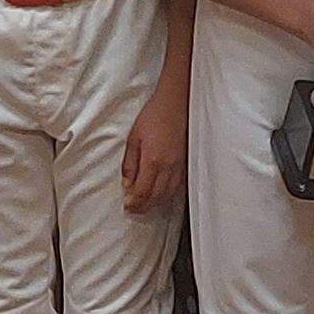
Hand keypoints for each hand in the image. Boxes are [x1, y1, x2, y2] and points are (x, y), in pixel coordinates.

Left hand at [123, 85, 188, 213]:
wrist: (176, 104)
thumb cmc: (154, 116)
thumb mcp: (133, 139)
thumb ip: (130, 164)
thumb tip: (127, 184)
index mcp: (153, 161)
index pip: (143, 192)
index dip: (134, 203)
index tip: (127, 206)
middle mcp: (168, 167)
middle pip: (156, 197)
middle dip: (144, 207)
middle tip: (134, 209)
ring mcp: (180, 166)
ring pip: (169, 194)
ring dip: (156, 202)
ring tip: (146, 204)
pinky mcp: (186, 163)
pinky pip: (178, 186)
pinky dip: (168, 194)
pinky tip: (162, 193)